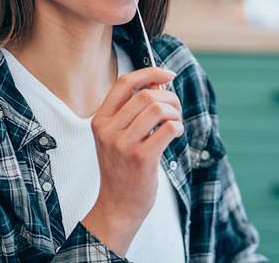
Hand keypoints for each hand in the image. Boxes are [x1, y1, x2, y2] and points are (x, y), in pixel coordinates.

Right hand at [82, 66, 182, 255]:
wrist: (117, 205)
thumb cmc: (121, 169)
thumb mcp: (116, 137)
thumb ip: (131, 111)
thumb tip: (158, 82)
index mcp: (100, 120)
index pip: (124, 83)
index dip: (149, 73)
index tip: (167, 74)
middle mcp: (109, 130)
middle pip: (146, 95)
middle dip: (169, 97)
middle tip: (175, 109)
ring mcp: (123, 144)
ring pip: (158, 109)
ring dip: (175, 112)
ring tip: (176, 123)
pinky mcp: (141, 158)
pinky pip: (168, 129)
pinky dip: (177, 127)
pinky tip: (176, 134)